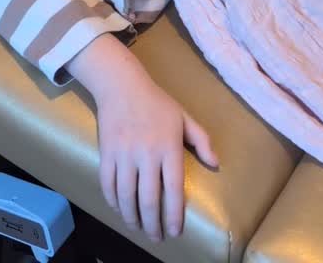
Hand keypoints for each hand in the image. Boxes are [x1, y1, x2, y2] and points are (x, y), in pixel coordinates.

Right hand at [94, 75, 217, 243]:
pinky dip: (113, 201)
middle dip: (153, 224)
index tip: (175, 231)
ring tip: (138, 226)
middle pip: (149, 199)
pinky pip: (108, 184)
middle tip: (156, 237)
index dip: (174, 215)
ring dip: (131, 217)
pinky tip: (119, 208)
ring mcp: (124, 153)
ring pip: (126, 196)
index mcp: (168, 147)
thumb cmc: (156, 102)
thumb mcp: (184, 117)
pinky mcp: (107, 152)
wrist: (121, 85)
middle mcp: (146, 153)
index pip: (173, 189)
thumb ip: (202, 140)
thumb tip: (216, 164)